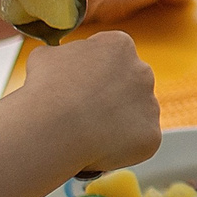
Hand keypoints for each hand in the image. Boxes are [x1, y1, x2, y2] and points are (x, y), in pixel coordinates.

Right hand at [20, 29, 161, 172]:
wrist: (55, 127)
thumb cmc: (45, 89)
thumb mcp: (46, 57)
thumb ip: (61, 55)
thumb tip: (58, 59)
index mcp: (119, 46)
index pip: (113, 55)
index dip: (94, 73)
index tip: (79, 87)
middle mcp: (142, 71)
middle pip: (129, 84)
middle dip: (112, 97)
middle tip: (86, 114)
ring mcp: (150, 104)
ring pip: (135, 115)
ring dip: (118, 123)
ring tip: (88, 135)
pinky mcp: (151, 136)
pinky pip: (137, 143)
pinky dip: (120, 149)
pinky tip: (98, 150)